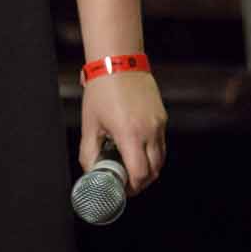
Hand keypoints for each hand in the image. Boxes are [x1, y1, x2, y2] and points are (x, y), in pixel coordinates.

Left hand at [81, 70, 166, 194]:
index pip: (140, 174)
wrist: (119, 62)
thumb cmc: (103, 90)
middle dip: (142, 182)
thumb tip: (90, 170)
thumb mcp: (90, 124)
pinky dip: (153, 153)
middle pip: (154, 171)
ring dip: (150, 168)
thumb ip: (89, 152)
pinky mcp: (162, 117)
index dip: (132, 187)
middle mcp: (149, 131)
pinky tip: (138, 149)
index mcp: (130, 134)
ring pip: (161, 158)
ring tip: (133, 168)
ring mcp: (158, 123)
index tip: (123, 189)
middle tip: (128, 183)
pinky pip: (161, 143)